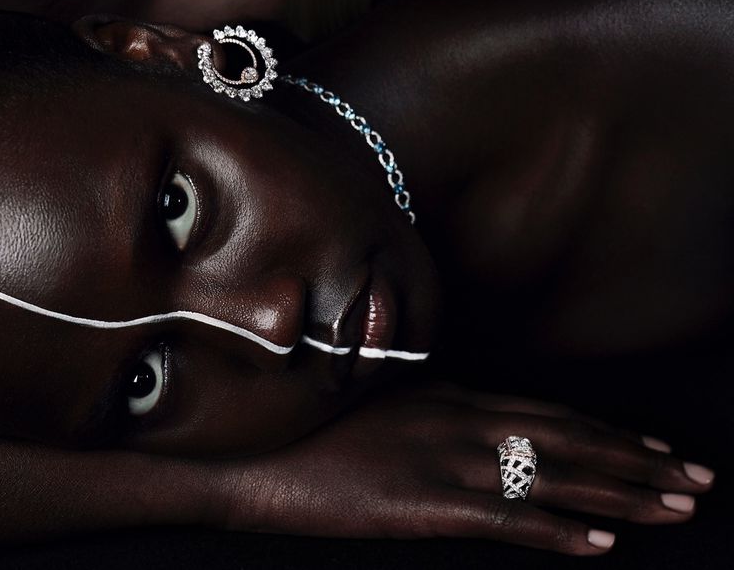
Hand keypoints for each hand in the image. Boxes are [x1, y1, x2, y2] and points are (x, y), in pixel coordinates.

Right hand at [209, 381, 713, 554]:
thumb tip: (478, 419)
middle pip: (569, 440)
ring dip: (621, 496)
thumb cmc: (319, 428)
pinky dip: (559, 535)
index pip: (552, 413)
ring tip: (676, 509)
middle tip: (699, 479)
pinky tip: (600, 549)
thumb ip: (437, 410)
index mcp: (454, 397)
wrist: (258, 452)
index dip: (611, 431)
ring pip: (554, 479)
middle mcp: (462, 422)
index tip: (659, 447)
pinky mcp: (424, 505)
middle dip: (639, 462)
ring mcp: (446, 462)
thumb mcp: (386, 405)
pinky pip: (508, 523)